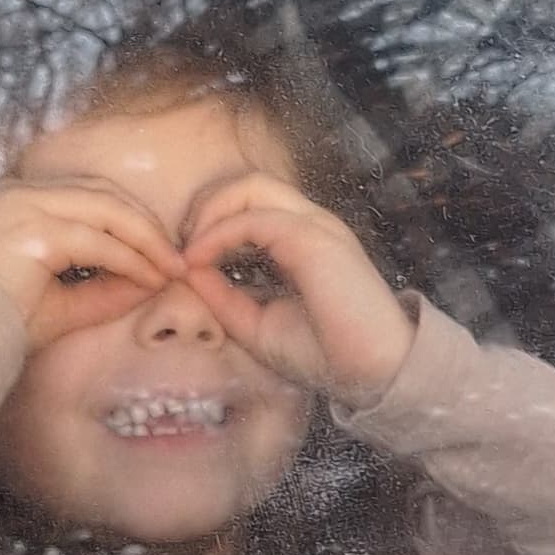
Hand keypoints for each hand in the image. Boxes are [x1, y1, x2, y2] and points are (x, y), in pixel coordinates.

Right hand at [0, 174, 180, 349]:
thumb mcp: (60, 301)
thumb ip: (105, 287)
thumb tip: (153, 281)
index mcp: (17, 199)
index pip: (88, 196)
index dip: (130, 221)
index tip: (160, 253)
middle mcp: (17, 192)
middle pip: (103, 194)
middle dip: (146, 226)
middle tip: (177, 260)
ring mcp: (23, 205)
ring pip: (106, 209)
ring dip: (146, 240)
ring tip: (171, 269)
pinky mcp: (32, 229)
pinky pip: (96, 240)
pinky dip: (129, 259)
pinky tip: (149, 279)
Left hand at [174, 172, 414, 404]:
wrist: (371, 372)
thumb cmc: (325, 354)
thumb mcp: (257, 324)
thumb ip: (223, 295)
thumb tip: (186, 269)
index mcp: (303, 239)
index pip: (252, 202)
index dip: (211, 220)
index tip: (186, 258)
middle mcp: (311, 224)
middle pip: (249, 183)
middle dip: (206, 206)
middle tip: (182, 247)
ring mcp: (315, 226)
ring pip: (251, 186)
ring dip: (210, 211)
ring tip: (189, 250)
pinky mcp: (313, 239)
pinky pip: (253, 218)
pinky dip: (218, 234)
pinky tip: (198, 260)